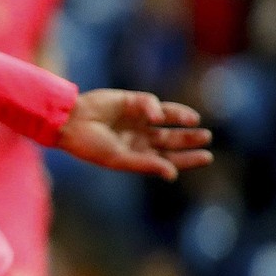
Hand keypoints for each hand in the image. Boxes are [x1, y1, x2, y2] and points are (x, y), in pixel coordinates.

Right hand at [56, 89, 212, 180]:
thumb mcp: (118, 159)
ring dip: (181, 119)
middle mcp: (139, 136)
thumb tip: (173, 174)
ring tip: (195, 121)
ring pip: (166, 118)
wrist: (68, 122)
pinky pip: (150, 103)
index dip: (188, 158)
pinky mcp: (130, 101)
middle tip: (206, 136)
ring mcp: (136, 118)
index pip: (169, 158)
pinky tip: (155, 115)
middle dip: (189, 138)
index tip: (207, 156)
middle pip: (171, 138)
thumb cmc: (89, 145)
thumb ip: (146, 165)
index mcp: (137, 154)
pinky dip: (156, 108)